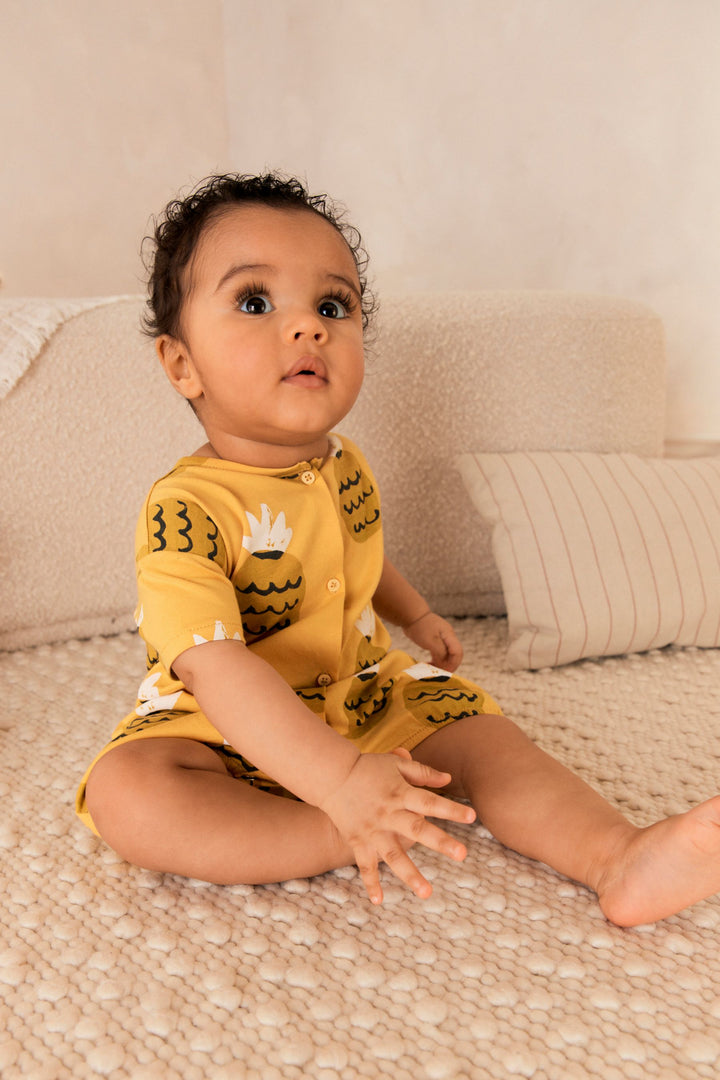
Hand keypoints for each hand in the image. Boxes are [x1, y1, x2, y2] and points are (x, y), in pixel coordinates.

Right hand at [319, 749, 475, 903]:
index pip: (430, 802)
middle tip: (462, 854)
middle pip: (417, 829)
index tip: (472, 817)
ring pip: (393, 855)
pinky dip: (370, 883)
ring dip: (410, 874)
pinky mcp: (358, 841)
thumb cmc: (368, 768)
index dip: (450, 809)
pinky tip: (379, 901)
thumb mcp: (396, 764)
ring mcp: (373, 831)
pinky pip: (365, 865)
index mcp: (401, 793)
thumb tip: (448, 779)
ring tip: (427, 893)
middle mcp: (389, 814)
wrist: (332, 775)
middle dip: (440, 842)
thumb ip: (423, 773)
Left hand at [403, 611, 462, 670]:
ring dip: (441, 663)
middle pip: (454, 654)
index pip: (458, 652)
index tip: (444, 672)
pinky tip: (428, 664)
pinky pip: (439, 652)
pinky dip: (435, 660)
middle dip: (449, 665)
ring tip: (432, 670)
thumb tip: (445, 664)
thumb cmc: (420, 627)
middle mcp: (448, 637)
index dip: (454, 663)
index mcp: (449, 635)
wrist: (410, 615)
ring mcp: (441, 638)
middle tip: (439, 674)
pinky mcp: (434, 639)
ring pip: (446, 654)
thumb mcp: (430, 641)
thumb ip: (440, 653)